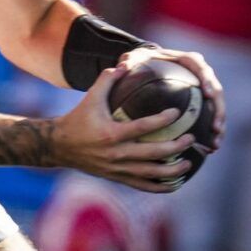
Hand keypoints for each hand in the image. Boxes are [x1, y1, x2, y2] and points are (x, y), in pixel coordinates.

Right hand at [50, 64, 193, 192]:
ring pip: (151, 174)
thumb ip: (107, 80)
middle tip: (191, 138)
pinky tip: (177, 182)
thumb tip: (126, 64)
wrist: (59, 146)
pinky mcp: (117, 178)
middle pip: (154, 154)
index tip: (178, 112)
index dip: (163, 120)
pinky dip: (161, 186)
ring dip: (173, 170)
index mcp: (111, 134)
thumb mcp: (90, 98)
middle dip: (176, 147)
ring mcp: (118, 168)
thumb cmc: (78, 118)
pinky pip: (143, 186)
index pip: (143, 127)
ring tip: (189, 163)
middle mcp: (116, 154)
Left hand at [128, 44, 226, 150]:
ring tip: (215, 144)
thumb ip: (128, 61)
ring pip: (216, 107)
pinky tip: (210, 148)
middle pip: (215, 90)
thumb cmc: (138, 63)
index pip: (200, 66)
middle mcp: (198, 73)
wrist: (145, 68)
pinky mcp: (200, 103)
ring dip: (219, 125)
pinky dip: (211, 133)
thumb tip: (122, 66)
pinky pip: (209, 117)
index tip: (207, 94)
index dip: (207, 80)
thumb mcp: (132, 60)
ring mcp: (201, 89)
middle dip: (218, 110)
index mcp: (185, 60)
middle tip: (215, 128)